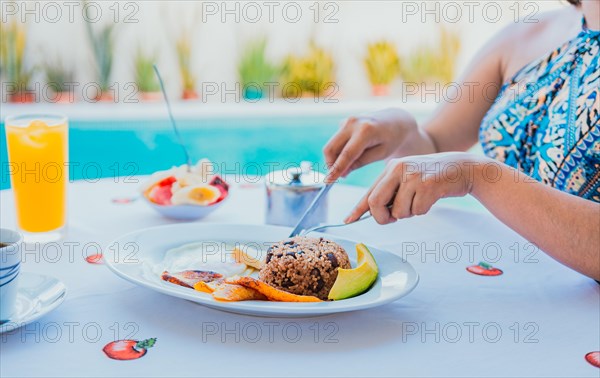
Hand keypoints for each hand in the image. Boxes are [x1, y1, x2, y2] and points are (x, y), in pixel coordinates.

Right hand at [323, 108, 419, 182]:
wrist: (395, 121)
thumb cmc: (392, 139)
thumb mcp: (380, 154)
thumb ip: (360, 162)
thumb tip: (341, 173)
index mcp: (366, 131)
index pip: (346, 154)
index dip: (336, 169)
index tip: (328, 181)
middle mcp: (353, 122)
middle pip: (331, 148)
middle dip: (331, 164)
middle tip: (341, 176)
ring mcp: (346, 121)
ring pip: (331, 145)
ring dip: (335, 159)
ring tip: (349, 167)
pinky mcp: (344, 122)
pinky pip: (336, 141)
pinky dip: (339, 151)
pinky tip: (353, 154)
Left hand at [346, 153, 480, 224]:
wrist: (462, 168)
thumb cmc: (432, 177)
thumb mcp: (408, 178)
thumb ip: (391, 192)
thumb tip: (372, 212)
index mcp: (391, 168)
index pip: (369, 192)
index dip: (358, 209)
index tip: (348, 220)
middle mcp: (399, 169)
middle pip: (375, 202)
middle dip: (382, 218)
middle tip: (391, 219)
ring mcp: (413, 176)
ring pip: (398, 211)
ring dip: (408, 214)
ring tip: (420, 200)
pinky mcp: (428, 185)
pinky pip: (417, 211)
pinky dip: (423, 211)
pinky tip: (431, 198)